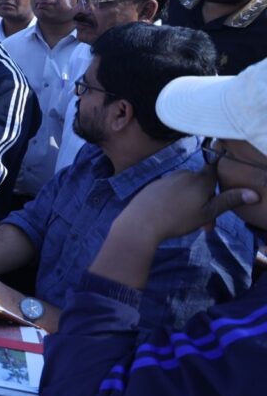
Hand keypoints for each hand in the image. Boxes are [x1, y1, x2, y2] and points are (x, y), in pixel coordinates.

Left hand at [115, 165, 259, 244]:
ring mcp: (167, 178)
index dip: (220, 181)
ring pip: (185, 188)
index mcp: (199, 178)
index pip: (215, 170)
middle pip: (200, 183)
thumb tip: (254, 193)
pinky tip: (170, 215)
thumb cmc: (177, 218)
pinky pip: (171, 191)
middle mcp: (183, 174)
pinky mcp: (154, 185)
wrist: (140, 222)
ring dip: (191, 202)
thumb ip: (229, 201)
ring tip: (188, 223)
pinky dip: (175, 201)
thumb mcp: (208, 213)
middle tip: (205, 225)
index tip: (219, 196)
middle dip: (206, 201)